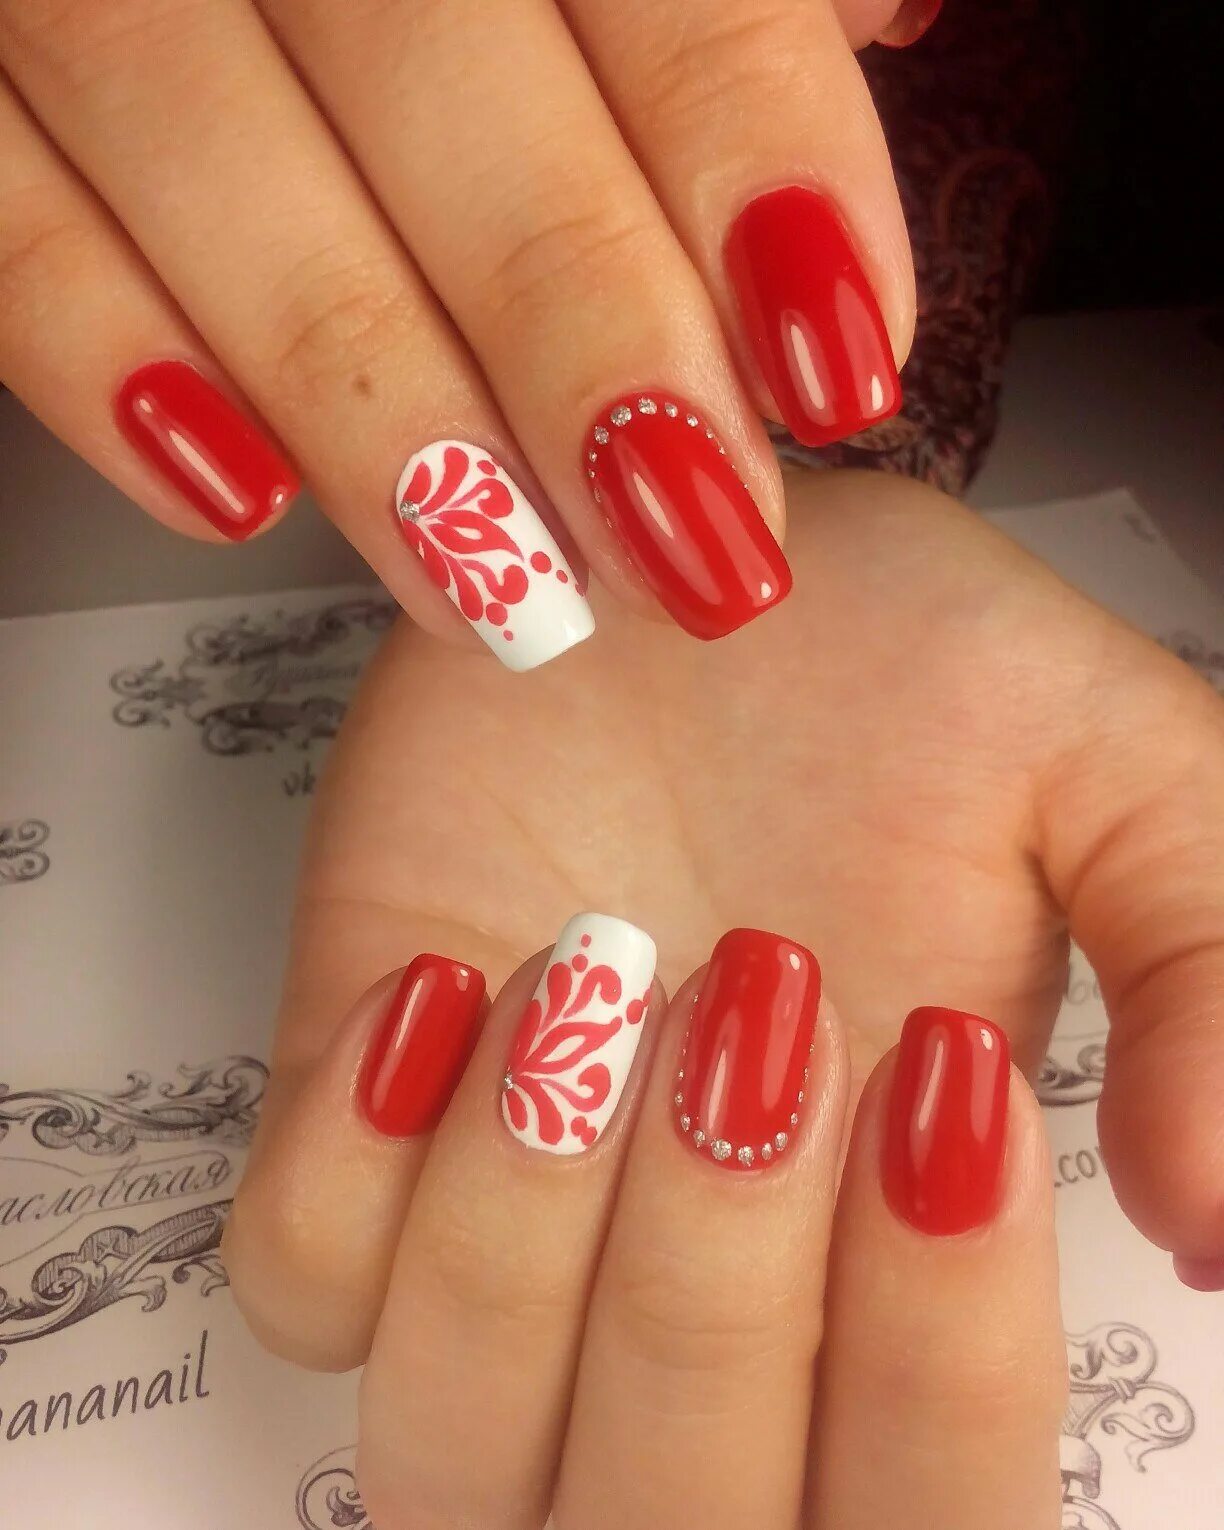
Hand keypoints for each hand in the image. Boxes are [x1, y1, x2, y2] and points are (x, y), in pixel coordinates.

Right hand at [0, 0, 916, 665]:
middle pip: (443, 79)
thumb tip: (890, 20)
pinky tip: (235, 495)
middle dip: (587, 337)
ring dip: (378, 410)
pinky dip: (96, 350)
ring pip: (210, 155)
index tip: (837, 361)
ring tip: (512, 588)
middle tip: (697, 534)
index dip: (761, 170)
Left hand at [220, 466, 1223, 1501]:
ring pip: (455, 1447)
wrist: (673, 546)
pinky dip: (360, 1165)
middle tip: (760, 997)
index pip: (920, 1507)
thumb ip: (1201, 971)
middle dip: (714, 1291)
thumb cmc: (889, 662)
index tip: (932, 1070)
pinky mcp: (344, 1110)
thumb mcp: (1112, 769)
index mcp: (897, 1249)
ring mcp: (500, 1212)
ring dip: (526, 1232)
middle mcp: (696, 1279)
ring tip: (600, 970)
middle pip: (668, 1529)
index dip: (934, 1361)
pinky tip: (448, 975)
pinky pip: (298, 1278)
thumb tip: (1210, 1214)